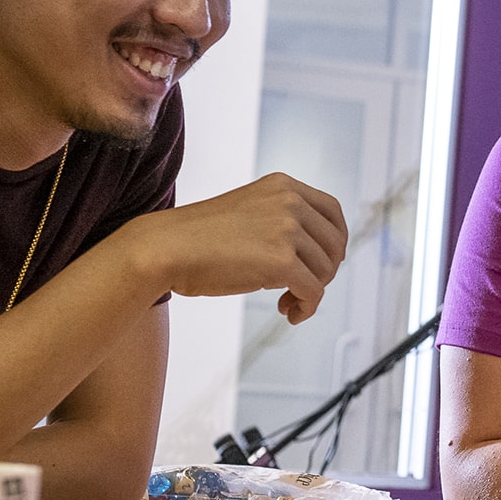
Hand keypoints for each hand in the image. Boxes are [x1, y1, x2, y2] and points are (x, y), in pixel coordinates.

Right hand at [123, 173, 346, 323]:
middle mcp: (290, 202)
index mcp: (284, 186)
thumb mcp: (250, 212)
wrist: (165, 248)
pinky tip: (288, 313)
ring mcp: (287, 230)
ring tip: (286, 301)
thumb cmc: (200, 238)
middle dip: (324, 271)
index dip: (335, 241)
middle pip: (335, 244)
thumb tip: (317, 255)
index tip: (325, 261)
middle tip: (302, 287)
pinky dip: (307, 307)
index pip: (333, 212)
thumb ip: (282, 221)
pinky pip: (314, 292)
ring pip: (326, 271)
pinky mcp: (282, 261)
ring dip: (311, 292)